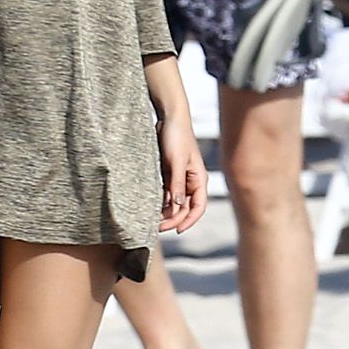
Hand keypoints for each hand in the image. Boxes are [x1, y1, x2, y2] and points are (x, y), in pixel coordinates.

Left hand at [157, 113, 208, 233]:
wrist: (169, 117)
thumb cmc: (177, 137)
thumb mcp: (177, 161)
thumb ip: (177, 184)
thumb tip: (178, 206)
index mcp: (198, 179)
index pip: (198, 207)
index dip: (189, 221)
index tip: (176, 231)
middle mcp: (191, 182)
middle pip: (185, 208)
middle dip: (173, 219)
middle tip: (156, 227)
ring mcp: (179, 178)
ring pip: (175, 202)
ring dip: (165, 212)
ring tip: (151, 220)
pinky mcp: (168, 174)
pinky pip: (165, 193)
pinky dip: (159, 202)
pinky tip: (149, 207)